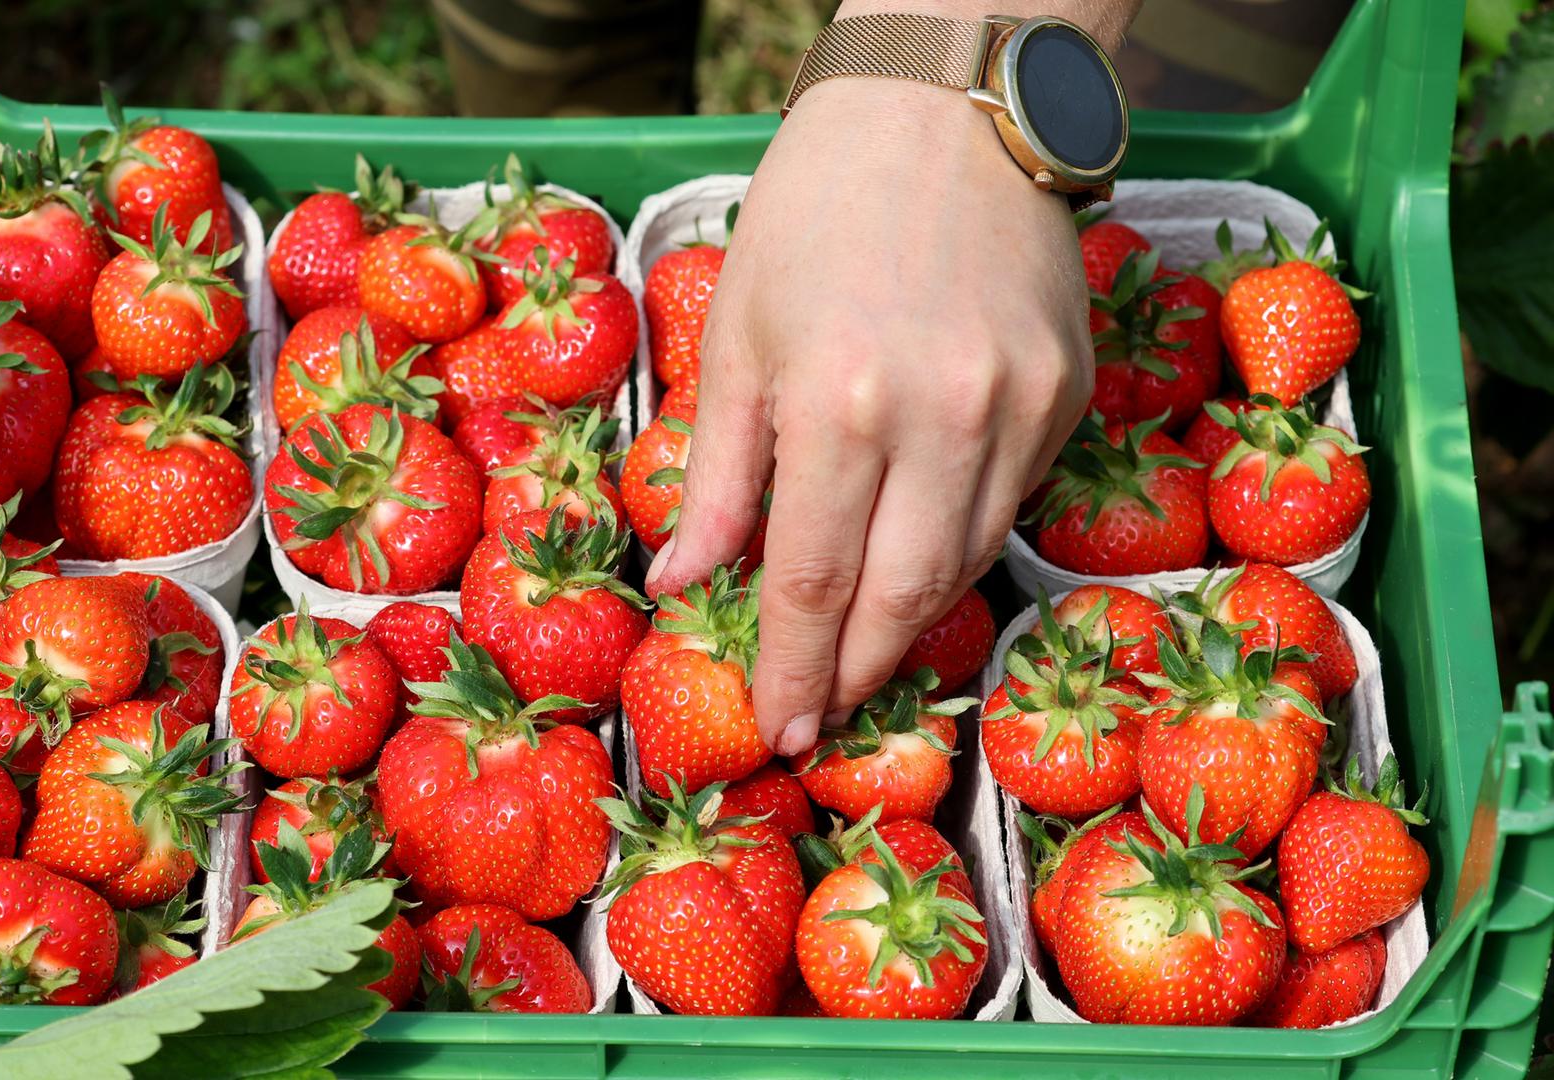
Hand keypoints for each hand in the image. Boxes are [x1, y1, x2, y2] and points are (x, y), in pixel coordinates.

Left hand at [647, 61, 1100, 755]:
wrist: (945, 109)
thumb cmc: (817, 210)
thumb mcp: (739, 335)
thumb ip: (718, 474)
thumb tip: (679, 583)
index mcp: (840, 398)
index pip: (815, 579)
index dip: (793, 668)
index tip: (778, 730)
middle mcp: (944, 414)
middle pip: (906, 595)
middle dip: (858, 673)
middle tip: (821, 721)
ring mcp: (1022, 406)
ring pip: (968, 558)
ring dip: (911, 621)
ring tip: (862, 656)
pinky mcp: (1069, 394)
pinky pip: (1013, 503)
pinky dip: (959, 545)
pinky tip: (919, 560)